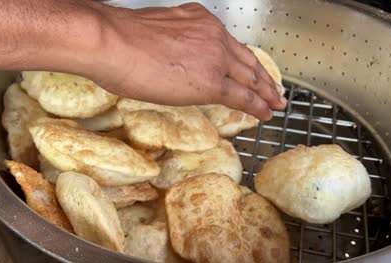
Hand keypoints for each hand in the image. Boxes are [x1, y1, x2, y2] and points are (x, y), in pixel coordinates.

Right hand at [81, 2, 286, 120]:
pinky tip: (265, 113)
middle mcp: (213, 36)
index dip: (245, 62)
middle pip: (247, 61)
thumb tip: (176, 62)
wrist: (113, 44)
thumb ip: (175, 46)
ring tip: (276, 104)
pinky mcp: (212, 82)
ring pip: (250, 78)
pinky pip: (241, 96)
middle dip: (263, 78)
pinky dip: (257, 106)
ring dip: (266, 93)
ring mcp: (215, 58)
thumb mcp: (157, 34)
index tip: (253, 71)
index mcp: (200, 21)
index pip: (231, 45)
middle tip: (275, 90)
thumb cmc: (121, 40)